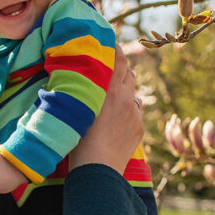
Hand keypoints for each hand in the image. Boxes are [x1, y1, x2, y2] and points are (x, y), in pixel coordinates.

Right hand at [69, 45, 142, 174]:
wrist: (98, 170)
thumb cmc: (78, 142)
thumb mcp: (76, 111)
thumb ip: (81, 92)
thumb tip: (75, 80)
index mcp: (109, 91)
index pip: (118, 60)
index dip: (115, 49)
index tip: (110, 43)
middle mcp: (126, 99)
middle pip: (129, 72)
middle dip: (121, 66)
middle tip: (110, 63)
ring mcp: (135, 114)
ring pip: (132, 92)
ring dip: (124, 89)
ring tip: (111, 93)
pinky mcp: (139, 128)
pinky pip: (134, 112)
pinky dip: (126, 110)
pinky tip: (115, 119)